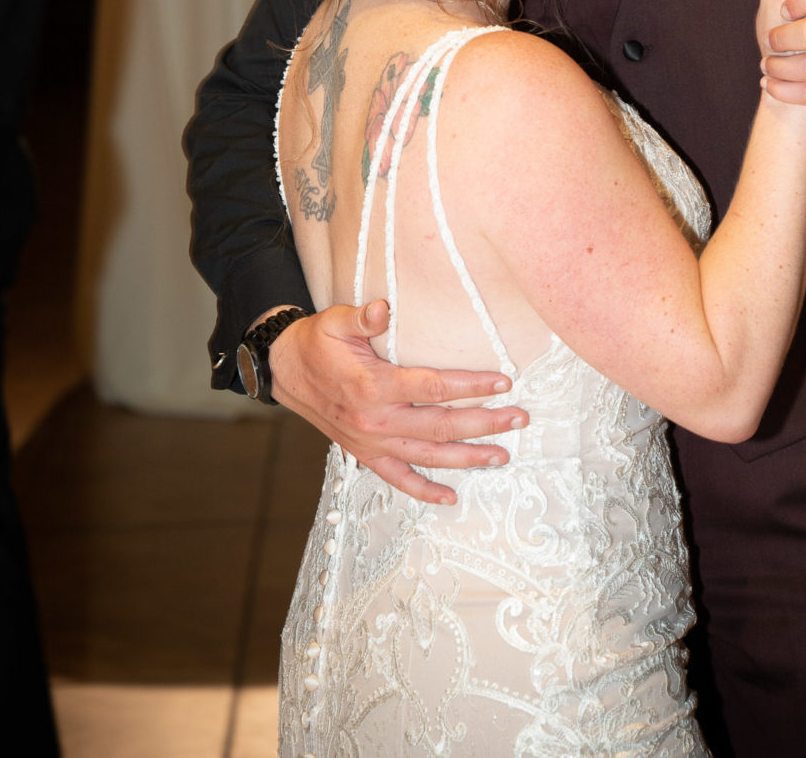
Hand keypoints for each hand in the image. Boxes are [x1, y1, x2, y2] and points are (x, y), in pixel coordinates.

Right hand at [268, 299, 527, 505]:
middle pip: (442, 427)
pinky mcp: (366, 454)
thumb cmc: (317, 342)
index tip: (504, 381)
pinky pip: (398, 479)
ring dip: (468, 458)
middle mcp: (377, 420)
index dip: (471, 386)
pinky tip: (450, 497)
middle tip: (519, 419)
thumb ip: (362, 317)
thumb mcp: (335, 320)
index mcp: (374, 386)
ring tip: (502, 455)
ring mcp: (372, 442)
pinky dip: (424, 491)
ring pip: (428, 456)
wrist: (286, 371)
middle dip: (485, 424)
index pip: (435, 388)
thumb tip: (383, 309)